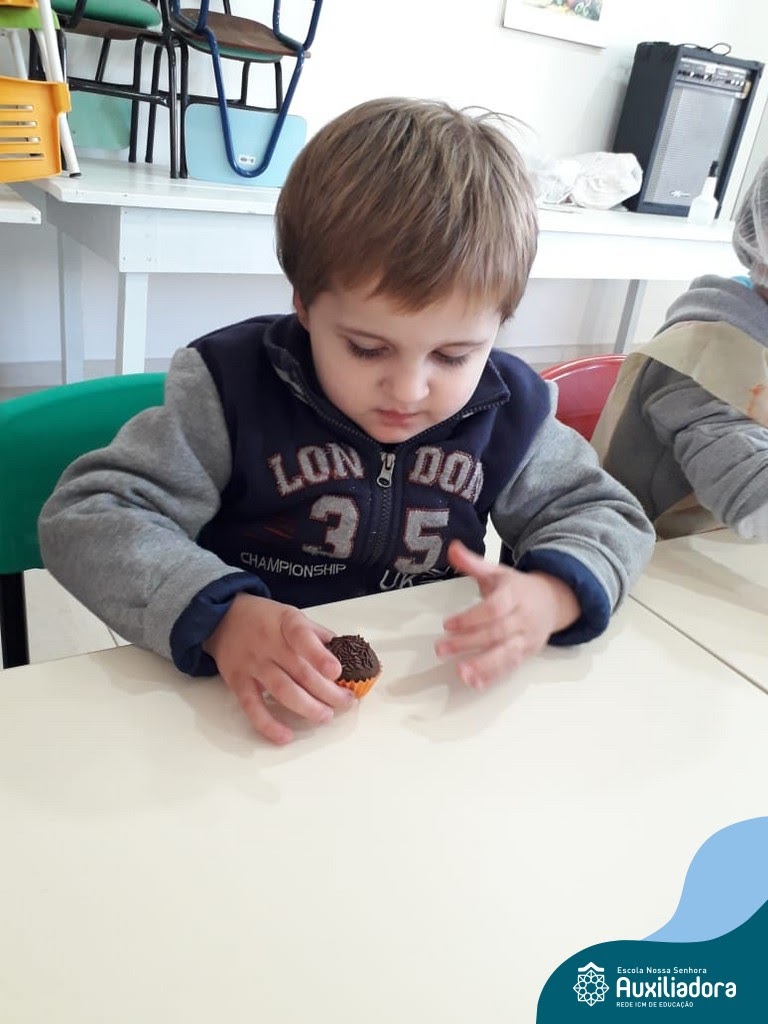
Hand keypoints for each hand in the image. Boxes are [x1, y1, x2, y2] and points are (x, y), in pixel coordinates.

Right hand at [203, 593, 353, 743]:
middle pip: (300, 671)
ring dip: (306, 707)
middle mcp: (267, 642)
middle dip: (326, 691)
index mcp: (286, 622)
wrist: (222, 618)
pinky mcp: (237, 682)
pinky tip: (285, 736)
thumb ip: (316, 635)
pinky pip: (253, 706)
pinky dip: (268, 724)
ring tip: (325, 716)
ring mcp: (252, 663)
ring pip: (281, 690)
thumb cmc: (264, 619)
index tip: (337, 672)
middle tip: (345, 703)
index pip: (302, 636)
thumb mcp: (291, 615)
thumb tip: (346, 656)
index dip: (320, 655)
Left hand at [435, 540, 579, 689]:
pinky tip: (475, 683)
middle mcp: (522, 618)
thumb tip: (451, 548)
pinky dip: (493, 677)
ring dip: (483, 666)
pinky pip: (510, 667)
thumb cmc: (518, 587)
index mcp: (515, 595)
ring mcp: (526, 638)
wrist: (553, 600)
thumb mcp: (497, 571)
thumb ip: (473, 563)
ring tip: (460, 673)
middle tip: (441, 649)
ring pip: (506, 654)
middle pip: (496, 633)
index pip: (494, 608)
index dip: (471, 618)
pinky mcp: (526, 654)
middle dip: (468, 643)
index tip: (447, 624)